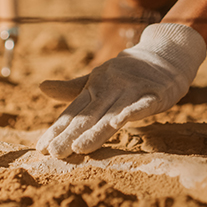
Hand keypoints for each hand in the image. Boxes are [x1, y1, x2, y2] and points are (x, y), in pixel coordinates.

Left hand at [36, 23, 206, 158]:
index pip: (74, 112)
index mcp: (95, 87)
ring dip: (96, 131)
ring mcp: (132, 89)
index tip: (41, 148)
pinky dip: (131, 112)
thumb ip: (72, 89)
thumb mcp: (98, 79)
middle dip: (71, 135)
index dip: (58, 129)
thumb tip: (41, 87)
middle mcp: (110, 88)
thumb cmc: (128, 72)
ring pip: (112, 114)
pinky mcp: (154, 92)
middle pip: (89, 116)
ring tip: (79, 147)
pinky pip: (142, 104)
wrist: (165, 53)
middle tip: (54, 153)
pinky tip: (119, 123)